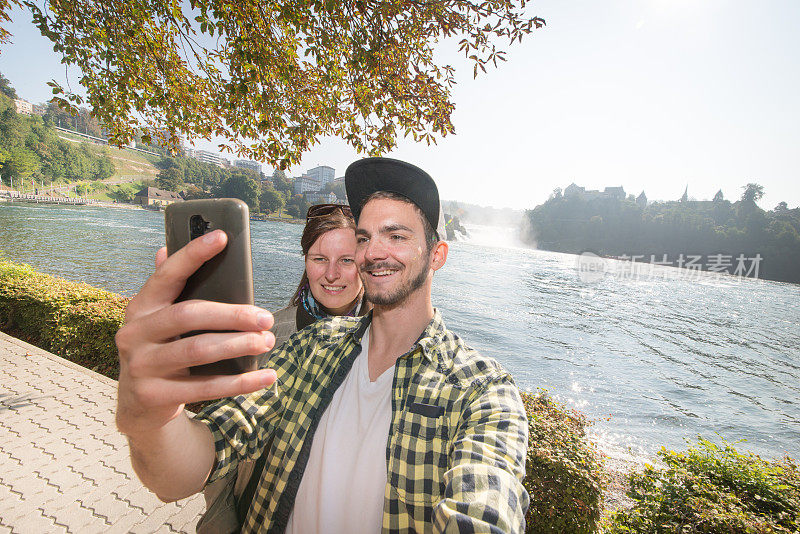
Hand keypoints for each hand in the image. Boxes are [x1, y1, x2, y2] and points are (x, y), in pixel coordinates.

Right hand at [116, 229, 276, 438]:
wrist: (139, 405)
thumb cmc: (161, 350)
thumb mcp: (158, 321)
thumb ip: (169, 290)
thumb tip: (167, 248)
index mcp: (140, 307)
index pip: (167, 274)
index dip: (193, 254)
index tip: (223, 237)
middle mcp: (135, 333)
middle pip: (190, 315)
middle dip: (233, 315)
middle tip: (266, 318)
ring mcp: (141, 366)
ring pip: (199, 350)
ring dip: (239, 346)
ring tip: (267, 342)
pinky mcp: (154, 395)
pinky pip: (206, 388)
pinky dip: (240, 382)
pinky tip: (266, 376)